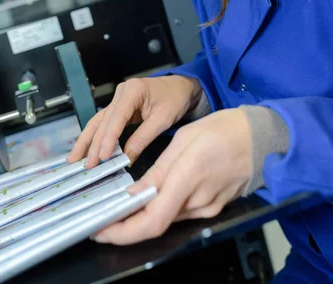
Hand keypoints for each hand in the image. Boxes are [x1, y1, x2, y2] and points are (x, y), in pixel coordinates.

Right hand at [67, 74, 201, 167]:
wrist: (181, 87)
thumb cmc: (175, 99)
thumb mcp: (162, 119)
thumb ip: (143, 138)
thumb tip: (127, 158)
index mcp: (133, 91)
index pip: (116, 117)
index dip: (108, 138)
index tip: (101, 156)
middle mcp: (121, 93)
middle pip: (103, 121)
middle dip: (93, 144)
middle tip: (86, 165)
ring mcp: (118, 99)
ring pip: (98, 122)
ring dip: (87, 141)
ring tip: (74, 159)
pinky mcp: (119, 107)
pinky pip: (105, 123)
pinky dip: (95, 137)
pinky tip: (86, 149)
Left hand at [93, 108, 251, 244]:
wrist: (260, 138)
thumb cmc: (225, 131)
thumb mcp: (184, 139)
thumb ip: (158, 170)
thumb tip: (135, 193)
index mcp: (189, 176)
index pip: (152, 219)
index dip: (124, 231)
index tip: (103, 230)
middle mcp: (199, 199)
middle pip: (156, 224)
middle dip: (125, 226)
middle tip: (102, 222)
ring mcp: (208, 207)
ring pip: (167, 219)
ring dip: (142, 217)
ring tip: (120, 207)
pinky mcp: (213, 208)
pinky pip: (180, 213)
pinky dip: (161, 209)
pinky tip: (150, 200)